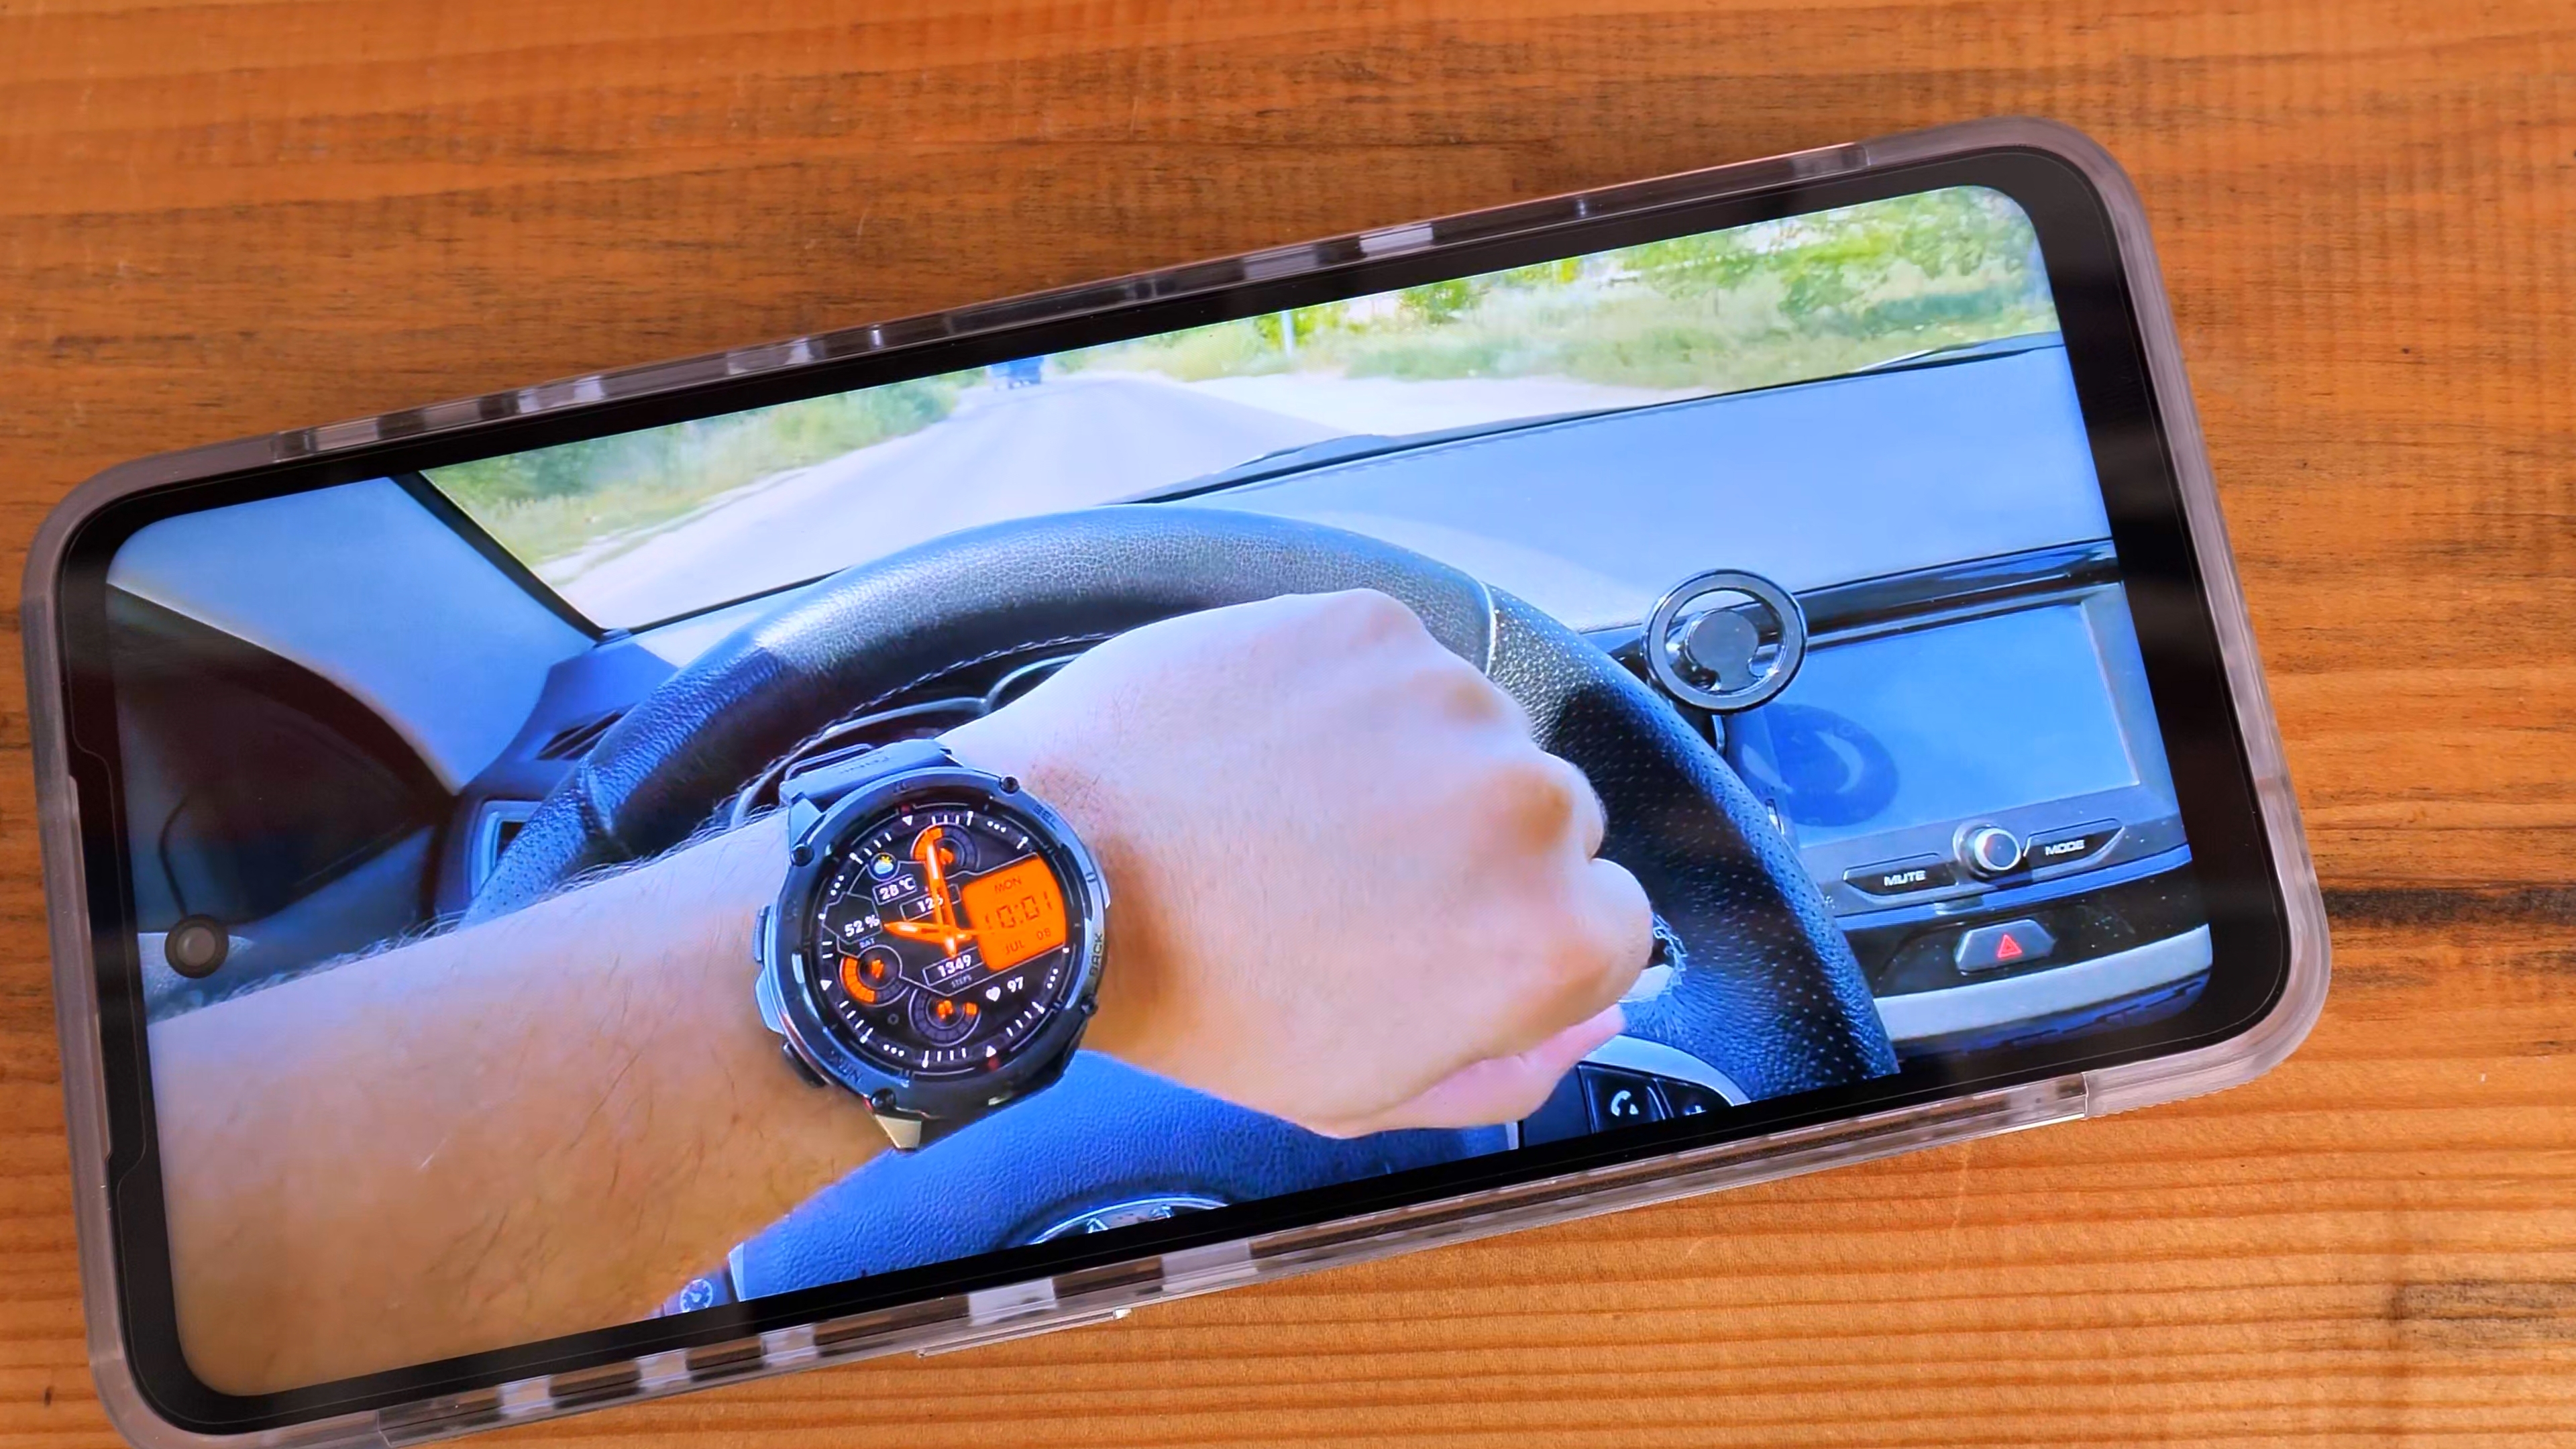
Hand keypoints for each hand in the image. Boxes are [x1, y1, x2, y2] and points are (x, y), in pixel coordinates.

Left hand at [943, 589, 1651, 1135]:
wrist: (1061, 879)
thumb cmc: (1201, 996)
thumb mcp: (1366, 1093)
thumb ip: (1510, 1068)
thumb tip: (1592, 1017)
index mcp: (1548, 935)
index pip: (1614, 924)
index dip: (1525, 938)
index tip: (1450, 937)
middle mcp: (1529, 804)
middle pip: (1552, 822)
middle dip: (1472, 851)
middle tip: (1352, 884)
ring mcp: (1452, 700)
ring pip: (1473, 735)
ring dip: (1411, 767)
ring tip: (1293, 816)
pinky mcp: (1374, 626)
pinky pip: (1396, 667)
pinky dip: (1346, 701)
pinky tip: (1270, 754)